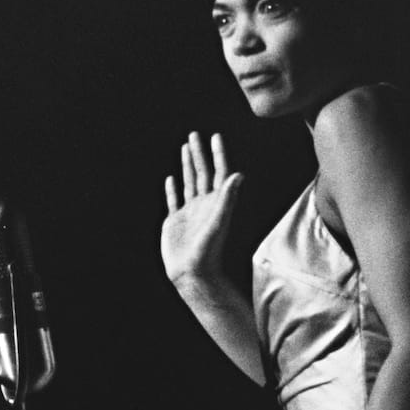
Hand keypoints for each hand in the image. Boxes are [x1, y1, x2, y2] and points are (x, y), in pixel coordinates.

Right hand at [161, 131, 242, 286]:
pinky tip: (171, 178)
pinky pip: (174, 201)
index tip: (215, 136)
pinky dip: (172, 189)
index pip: (218, 173)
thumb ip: (228, 198)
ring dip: (187, 165)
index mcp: (215, 203)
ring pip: (189, 183)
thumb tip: (238, 174)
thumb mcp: (219, 222)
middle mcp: (203, 205)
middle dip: (199, 153)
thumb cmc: (208, 252)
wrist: (193, 275)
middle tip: (195, 134)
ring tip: (185, 147)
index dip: (218, 155)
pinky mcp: (175, 223)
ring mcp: (189, 213)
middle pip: (202, 173)